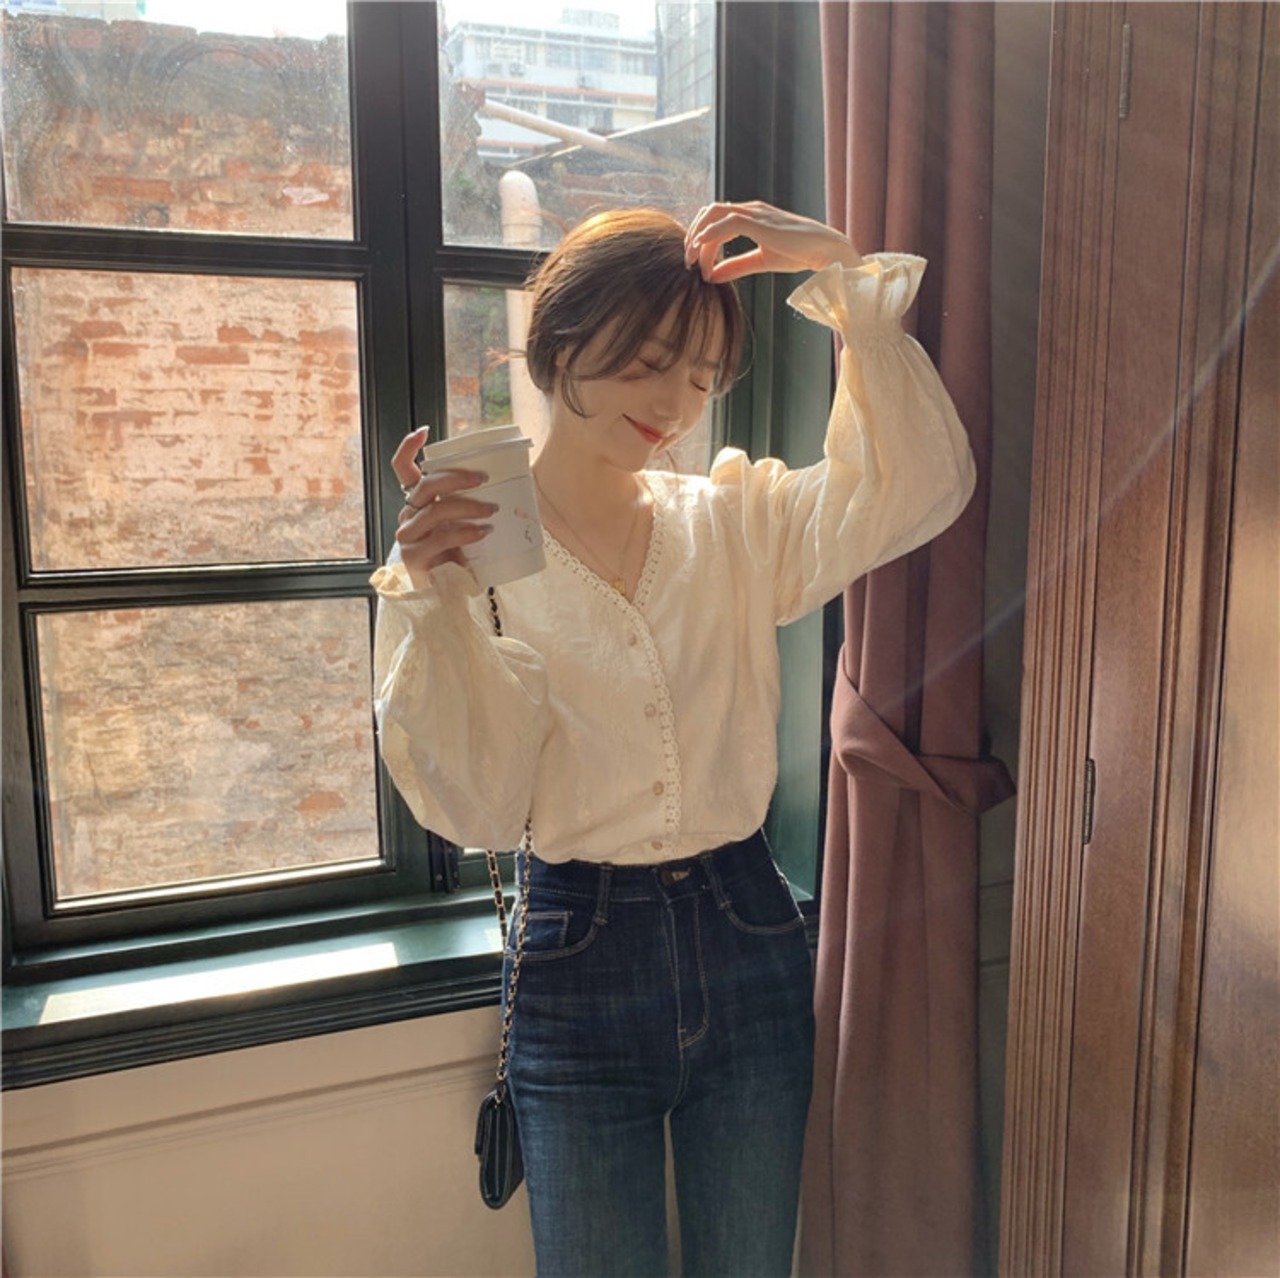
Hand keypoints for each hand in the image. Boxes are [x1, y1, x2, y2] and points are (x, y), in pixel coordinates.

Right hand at [391, 427, 495, 587]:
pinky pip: (441, 537)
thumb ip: (469, 507)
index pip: (402, 469)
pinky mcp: (415, 555)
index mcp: (417, 503)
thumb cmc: (456, 555)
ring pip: (436, 511)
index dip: (408, 448)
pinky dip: (466, 532)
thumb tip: (504, 488)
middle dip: (456, 478)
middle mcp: (408, 515)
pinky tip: (482, 532)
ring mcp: (409, 536)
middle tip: (483, 479)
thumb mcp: (463, 525)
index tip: (423, 431)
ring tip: (491, 510)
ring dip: (468, 506)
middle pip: (426, 486)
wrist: (444, 594)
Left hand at [684, 201, 860, 283]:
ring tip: (692, 260)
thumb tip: (712, 276)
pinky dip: (709, 236)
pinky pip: (727, 222)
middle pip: (710, 213)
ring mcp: (756, 213)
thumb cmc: (798, 253)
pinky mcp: (760, 223)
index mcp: (751, 216)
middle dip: (693, 234)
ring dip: (698, 236)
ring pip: (714, 215)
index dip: (701, 241)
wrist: (825, 250)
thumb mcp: (760, 261)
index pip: (716, 221)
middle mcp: (751, 210)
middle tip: (688, 261)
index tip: (696, 266)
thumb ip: (736, 266)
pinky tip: (702, 252)